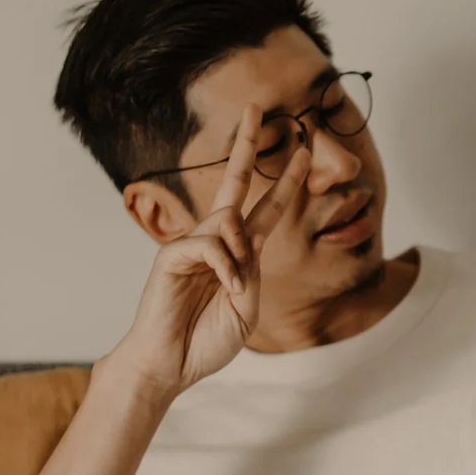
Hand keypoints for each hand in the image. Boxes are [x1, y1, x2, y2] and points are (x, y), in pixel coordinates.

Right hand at [105, 110, 311, 400]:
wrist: (171, 366)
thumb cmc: (206, 342)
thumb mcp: (246, 309)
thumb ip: (251, 271)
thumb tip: (240, 237)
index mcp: (238, 255)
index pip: (265, 209)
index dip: (287, 182)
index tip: (305, 152)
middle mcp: (215, 242)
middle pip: (235, 184)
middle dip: (247, 145)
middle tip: (258, 108)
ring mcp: (191, 246)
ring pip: (227, 221)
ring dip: (239, 251)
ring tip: (234, 286)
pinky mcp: (170, 256)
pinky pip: (207, 244)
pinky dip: (223, 266)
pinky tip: (224, 287)